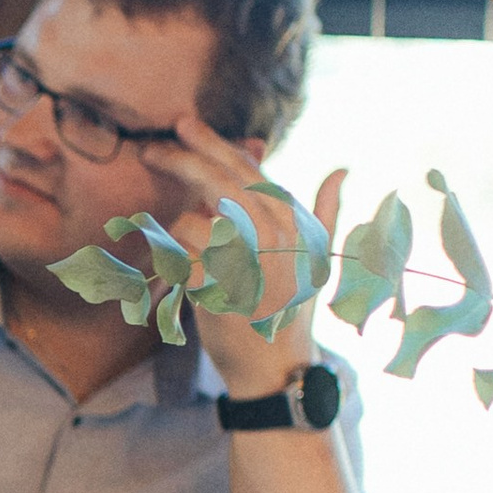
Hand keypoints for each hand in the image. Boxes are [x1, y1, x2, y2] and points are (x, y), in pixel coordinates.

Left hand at [143, 124, 346, 400]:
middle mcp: (273, 239)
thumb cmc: (291, 310)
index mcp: (293, 224)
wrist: (277, 367)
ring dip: (175, 229)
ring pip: (190, 222)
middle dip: (180, 159)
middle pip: (217, 184)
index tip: (184, 125)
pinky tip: (172, 271)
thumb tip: (342, 170)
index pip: (249, 170)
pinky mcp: (215, 294)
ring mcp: (244, 266)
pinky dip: (167, 260)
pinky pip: (176, 260)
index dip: (214, 143)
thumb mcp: (315, 258)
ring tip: (178, 247)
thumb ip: (324, 211)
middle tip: (150, 148)